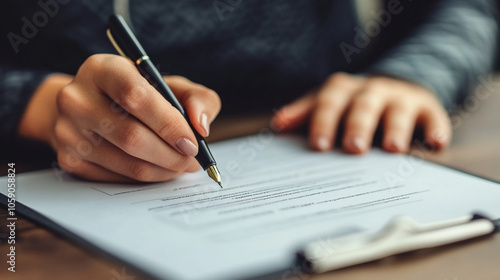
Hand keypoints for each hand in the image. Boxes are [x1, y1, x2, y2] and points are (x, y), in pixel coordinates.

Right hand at [22, 54, 220, 181]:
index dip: (168, 123)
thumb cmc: (138, 94)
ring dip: (162, 170)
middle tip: (190, 160)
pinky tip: (157, 169)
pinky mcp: (68, 158)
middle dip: (170, 154)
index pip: (135, 97)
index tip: (192, 142)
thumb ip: (197, 98)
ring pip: (126, 162)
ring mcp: (68, 130)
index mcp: (102, 69)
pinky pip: (116, 178)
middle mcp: (77, 97)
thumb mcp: (169, 85)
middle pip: (131, 136)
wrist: (89, 106)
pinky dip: (144, 178)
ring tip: (179, 165)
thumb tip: (201, 126)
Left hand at [272, 73, 450, 153]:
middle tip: (352, 148)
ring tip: (393, 148)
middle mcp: (371, 91)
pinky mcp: (427, 109)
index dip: (323, 122)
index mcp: (343, 90)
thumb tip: (277, 124)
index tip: (318, 146)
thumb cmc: (350, 105)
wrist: (393, 90)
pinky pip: (434, 118)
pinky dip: (435, 130)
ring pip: (398, 111)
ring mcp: (400, 99)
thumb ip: (304, 114)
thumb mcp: (327, 104)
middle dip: (357, 126)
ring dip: (395, 128)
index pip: (329, 102)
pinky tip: (435, 145)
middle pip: (362, 105)